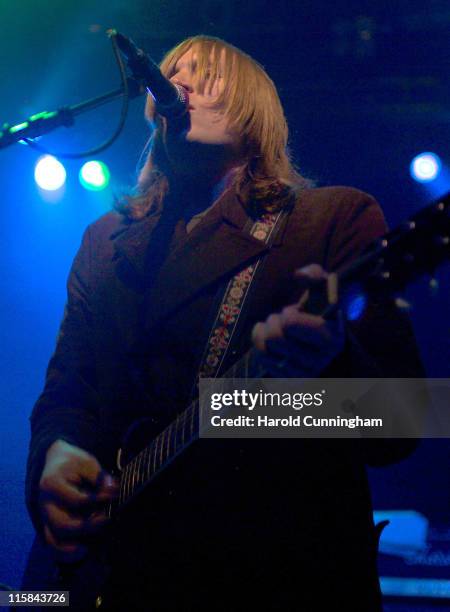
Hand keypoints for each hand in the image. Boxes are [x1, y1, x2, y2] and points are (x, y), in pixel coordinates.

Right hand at [39, 440, 117, 560]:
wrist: (55, 460)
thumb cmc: (73, 462)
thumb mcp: (86, 462)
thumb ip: (99, 476)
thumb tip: (112, 489)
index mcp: (52, 484)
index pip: (76, 500)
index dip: (98, 501)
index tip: (114, 495)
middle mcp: (45, 503)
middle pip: (63, 525)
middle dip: (88, 527)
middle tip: (107, 519)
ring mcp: (45, 516)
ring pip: (55, 539)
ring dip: (74, 545)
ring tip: (93, 543)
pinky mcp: (49, 523)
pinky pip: (53, 543)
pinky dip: (65, 551)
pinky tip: (84, 550)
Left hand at [251, 264, 343, 375]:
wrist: (329, 345)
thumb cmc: (321, 311)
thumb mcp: (325, 289)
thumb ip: (315, 274)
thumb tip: (298, 275)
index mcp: (331, 337)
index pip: (291, 324)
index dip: (288, 314)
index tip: (295, 312)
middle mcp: (318, 360)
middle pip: (275, 338)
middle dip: (274, 322)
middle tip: (281, 319)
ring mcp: (303, 373)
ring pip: (266, 350)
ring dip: (265, 332)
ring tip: (273, 327)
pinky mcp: (289, 380)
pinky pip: (262, 359)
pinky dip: (260, 344)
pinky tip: (267, 338)